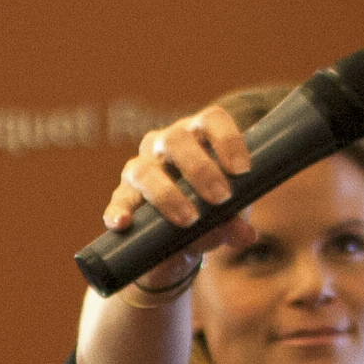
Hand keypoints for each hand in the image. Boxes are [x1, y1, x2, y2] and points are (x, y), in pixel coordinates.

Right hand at [97, 102, 259, 303]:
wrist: (178, 242)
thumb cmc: (208, 212)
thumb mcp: (227, 217)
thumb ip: (235, 223)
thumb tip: (245, 235)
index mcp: (197, 137)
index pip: (211, 120)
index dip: (227, 139)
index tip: (242, 170)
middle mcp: (165, 146)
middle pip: (176, 139)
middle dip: (200, 168)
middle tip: (221, 197)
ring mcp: (139, 170)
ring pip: (144, 170)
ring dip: (167, 194)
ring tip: (189, 219)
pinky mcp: (122, 199)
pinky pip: (118, 202)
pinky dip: (119, 212)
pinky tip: (124, 223)